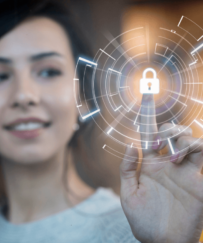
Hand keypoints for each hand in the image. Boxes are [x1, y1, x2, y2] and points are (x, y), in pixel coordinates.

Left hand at [120, 94, 202, 242]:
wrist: (161, 241)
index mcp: (150, 164)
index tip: (146, 94)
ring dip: (181, 140)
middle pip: (171, 131)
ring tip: (172, 157)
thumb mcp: (129, 194)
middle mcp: (167, 163)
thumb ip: (128, 169)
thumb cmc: (143, 220)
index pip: (149, 134)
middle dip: (166, 129)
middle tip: (157, 144)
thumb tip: (132, 145)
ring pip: (190, 139)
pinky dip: (197, 146)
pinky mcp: (198, 180)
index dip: (147, 114)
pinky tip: (185, 156)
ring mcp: (185, 170)